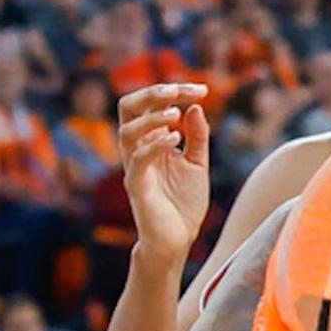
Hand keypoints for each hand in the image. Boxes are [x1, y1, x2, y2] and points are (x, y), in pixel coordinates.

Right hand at [116, 84, 211, 263]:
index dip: (176, 91)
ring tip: (176, 113)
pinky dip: (156, 144)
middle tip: (178, 90)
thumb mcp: (198, 164)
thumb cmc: (183, 204)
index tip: (203, 89)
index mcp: (152, 140)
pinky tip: (176, 138)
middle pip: (128, 108)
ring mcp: (135, 167)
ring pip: (127, 131)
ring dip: (152, 117)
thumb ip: (197, 136)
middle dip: (152, 92)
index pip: (152, 104)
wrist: (177, 241)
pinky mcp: (136, 187)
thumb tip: (194, 106)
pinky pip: (138, 160)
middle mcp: (138, 149)